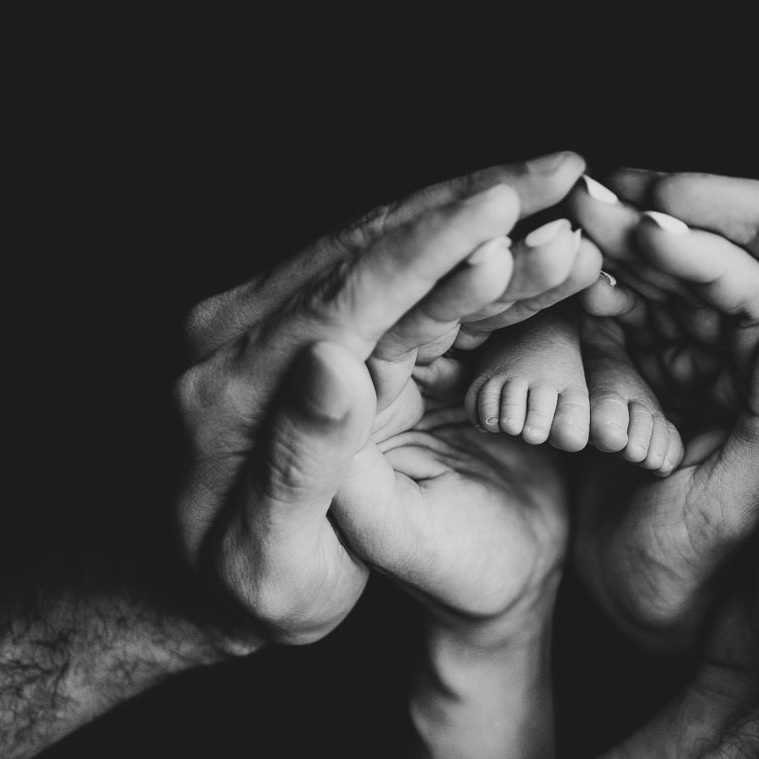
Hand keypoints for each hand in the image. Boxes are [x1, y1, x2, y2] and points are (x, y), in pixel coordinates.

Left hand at [174, 152, 587, 648]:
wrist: (196, 583)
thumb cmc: (249, 590)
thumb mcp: (272, 559)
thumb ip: (300, 460)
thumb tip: (334, 362)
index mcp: (234, 383)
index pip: (352, 290)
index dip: (436, 244)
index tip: (506, 203)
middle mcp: (246, 330)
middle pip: (376, 243)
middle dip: (474, 200)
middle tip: (562, 168)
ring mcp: (273, 320)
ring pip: (388, 246)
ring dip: (474, 213)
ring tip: (556, 186)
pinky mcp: (303, 325)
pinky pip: (390, 274)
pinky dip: (457, 248)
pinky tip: (513, 230)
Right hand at [568, 176, 758, 653]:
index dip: (749, 211)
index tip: (669, 192)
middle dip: (692, 223)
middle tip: (612, 195)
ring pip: (724, 304)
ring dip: (662, 262)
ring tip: (596, 229)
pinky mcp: (741, 430)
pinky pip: (694, 354)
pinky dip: (649, 319)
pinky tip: (602, 293)